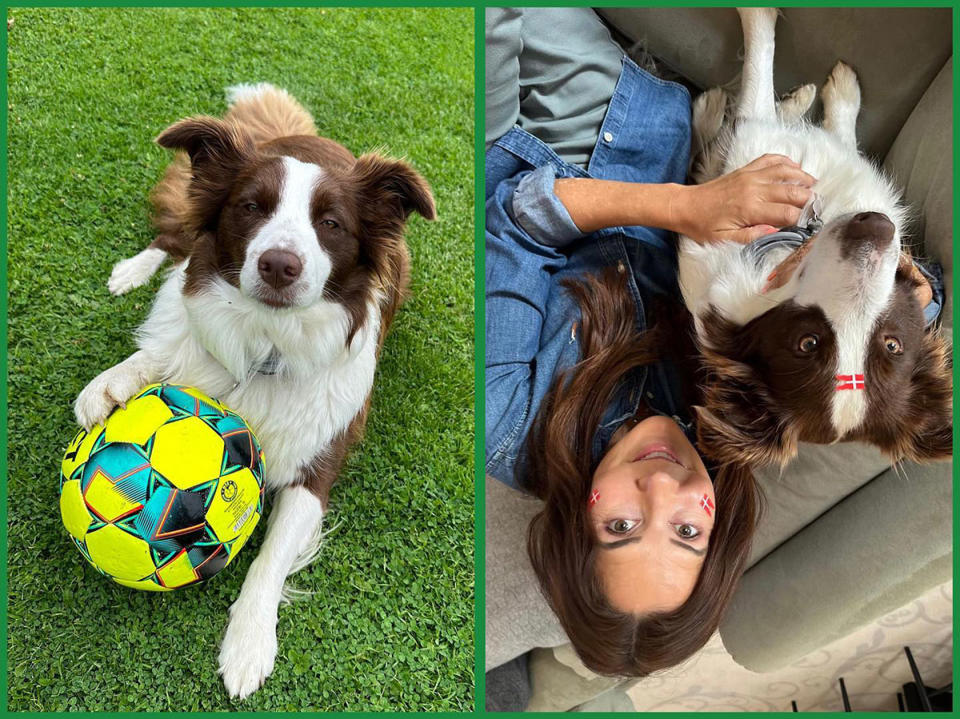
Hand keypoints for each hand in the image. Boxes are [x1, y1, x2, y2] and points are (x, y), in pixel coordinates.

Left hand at [674, 154, 815, 243]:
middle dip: (808, 197)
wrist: (685, 206)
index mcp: (750, 209)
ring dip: (802, 177)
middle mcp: (753, 189)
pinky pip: (770, 159)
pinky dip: (785, 162)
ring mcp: (750, 176)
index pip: (786, 213)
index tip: (810, 223)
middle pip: (791, 190)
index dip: (801, 218)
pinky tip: (794, 168)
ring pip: (784, 171)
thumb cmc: (703, 226)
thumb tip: (775, 232)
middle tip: (819, 204)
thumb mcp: (724, 240)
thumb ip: (751, 238)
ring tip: (814, 185)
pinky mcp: (745, 169)